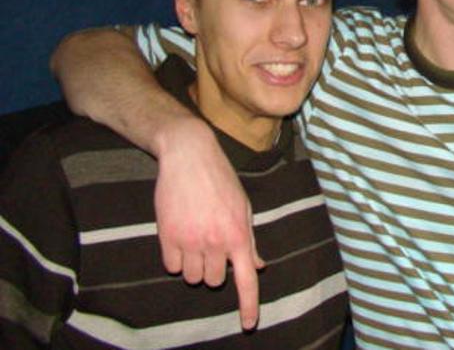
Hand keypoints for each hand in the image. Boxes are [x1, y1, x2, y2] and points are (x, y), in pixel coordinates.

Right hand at [154, 117, 263, 328]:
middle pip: (214, 281)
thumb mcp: (244, 207)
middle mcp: (215, 241)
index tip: (249, 325)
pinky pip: (171, 267)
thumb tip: (258, 266)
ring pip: (191, 278)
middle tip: (211, 244)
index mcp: (239, 234)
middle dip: (214, 269)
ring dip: (194, 266)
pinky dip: (175, 259)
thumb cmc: (221, 180)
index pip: (246, 279)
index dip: (249, 305)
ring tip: (195, 239)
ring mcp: (190, 240)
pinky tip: (179, 236)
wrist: (189, 155)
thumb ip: (249, 240)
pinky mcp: (167, 236)